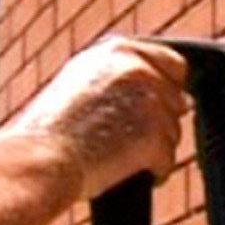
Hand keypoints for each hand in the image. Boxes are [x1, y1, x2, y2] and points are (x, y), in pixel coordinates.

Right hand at [7, 36, 189, 198]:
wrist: (38, 159)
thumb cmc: (51, 131)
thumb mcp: (82, 82)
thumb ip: (127, 81)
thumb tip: (186, 100)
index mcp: (118, 50)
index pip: (173, 64)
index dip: (168, 90)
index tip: (150, 112)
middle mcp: (137, 68)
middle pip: (176, 101)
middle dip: (157, 124)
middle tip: (122, 140)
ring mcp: (148, 99)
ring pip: (173, 133)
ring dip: (153, 150)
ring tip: (115, 156)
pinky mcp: (154, 133)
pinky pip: (167, 161)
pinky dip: (152, 173)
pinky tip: (124, 172)